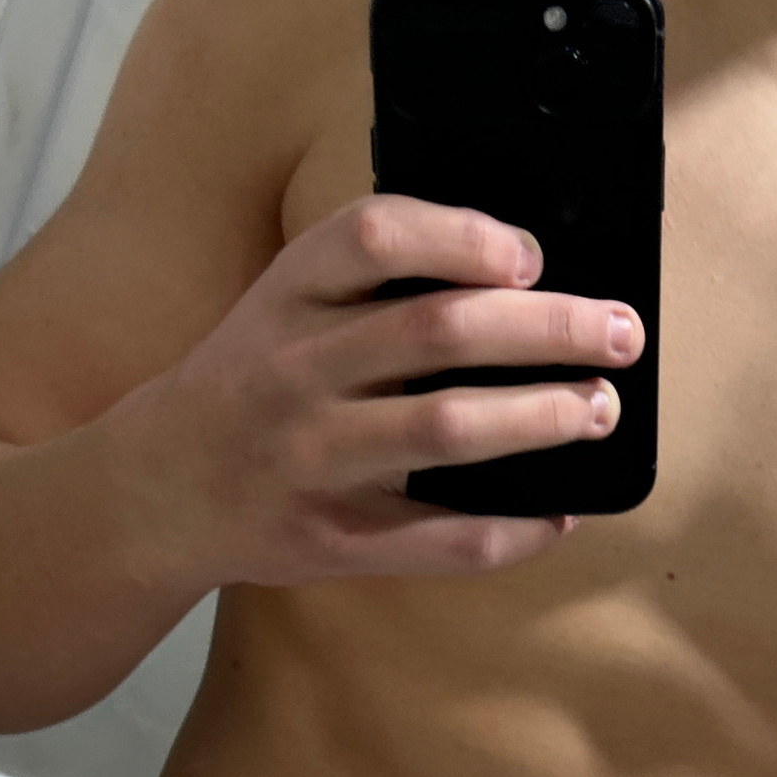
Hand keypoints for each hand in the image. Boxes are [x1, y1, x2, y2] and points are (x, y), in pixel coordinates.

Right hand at [110, 193, 643, 586]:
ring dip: (540, 416)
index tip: (531, 256)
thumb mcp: (284, 306)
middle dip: (548, 328)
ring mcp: (313, 458)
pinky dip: (515, 532)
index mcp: (289, 295)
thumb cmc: (252, 382)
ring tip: (599, 408)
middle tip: (620, 333)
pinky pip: (441, 540)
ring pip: (445, 429)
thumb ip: (373, 282)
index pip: (375, 236)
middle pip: (438, 331)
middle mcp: (297, 370)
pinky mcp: (333, 536)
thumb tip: (523, 273)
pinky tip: (561, 515)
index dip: (465, 236)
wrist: (156, 487)